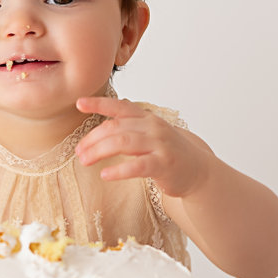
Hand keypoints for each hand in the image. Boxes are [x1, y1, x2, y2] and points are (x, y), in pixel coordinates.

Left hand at [74, 96, 207, 197]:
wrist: (198, 171)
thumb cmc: (168, 153)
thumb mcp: (149, 134)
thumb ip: (129, 127)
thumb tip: (101, 125)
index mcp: (147, 118)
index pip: (120, 107)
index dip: (99, 103)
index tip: (80, 103)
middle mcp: (153, 127)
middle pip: (116, 127)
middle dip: (93, 139)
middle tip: (79, 152)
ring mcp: (160, 145)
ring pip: (123, 143)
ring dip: (100, 151)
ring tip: (85, 161)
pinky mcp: (164, 164)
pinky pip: (138, 166)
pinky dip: (119, 170)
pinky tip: (105, 174)